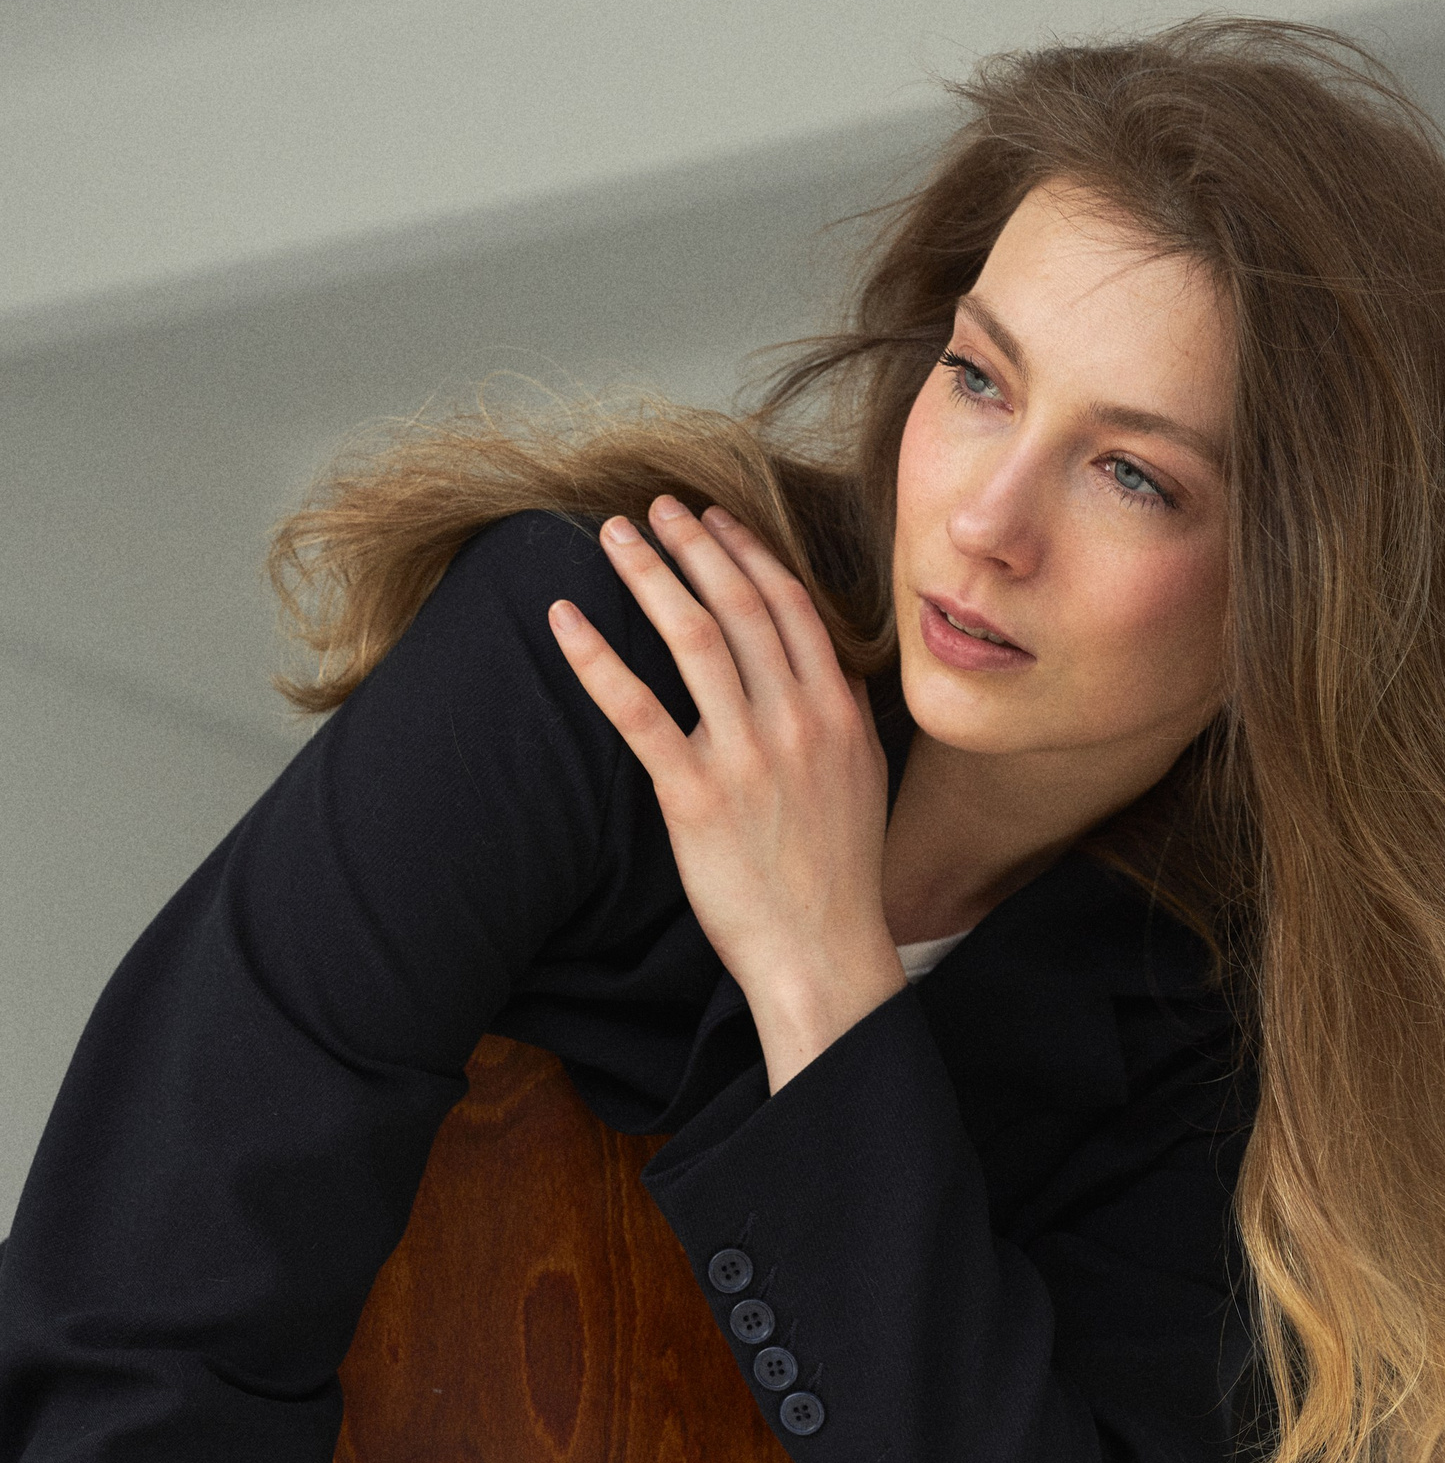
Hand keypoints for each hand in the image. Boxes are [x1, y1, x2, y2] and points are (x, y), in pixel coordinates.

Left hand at [549, 498, 905, 1091]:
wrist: (821, 954)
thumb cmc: (836, 877)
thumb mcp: (861, 781)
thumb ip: (842, 715)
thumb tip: (826, 664)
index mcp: (837, 712)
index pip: (789, 606)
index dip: (746, 552)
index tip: (712, 519)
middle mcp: (797, 721)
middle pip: (738, 606)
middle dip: (692, 545)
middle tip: (653, 508)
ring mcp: (746, 756)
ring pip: (692, 638)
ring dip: (648, 575)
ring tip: (614, 537)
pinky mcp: (695, 796)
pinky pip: (637, 711)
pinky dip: (597, 658)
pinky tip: (565, 620)